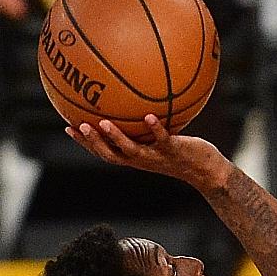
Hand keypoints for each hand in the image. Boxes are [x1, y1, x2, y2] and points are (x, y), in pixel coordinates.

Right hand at [66, 116, 227, 187]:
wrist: (208, 172)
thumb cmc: (183, 153)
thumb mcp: (160, 140)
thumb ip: (147, 128)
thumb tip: (138, 103)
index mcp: (135, 157)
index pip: (104, 152)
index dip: (85, 143)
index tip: (68, 127)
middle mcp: (142, 160)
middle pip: (110, 154)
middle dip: (92, 142)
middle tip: (77, 126)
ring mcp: (157, 156)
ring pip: (132, 150)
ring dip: (116, 137)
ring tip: (104, 123)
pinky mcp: (175, 150)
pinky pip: (163, 139)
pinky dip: (156, 129)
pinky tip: (149, 116)